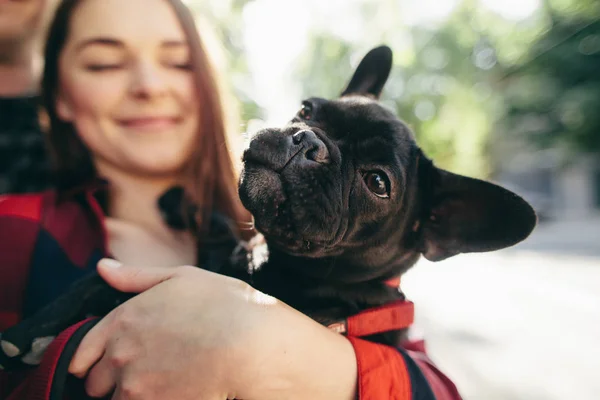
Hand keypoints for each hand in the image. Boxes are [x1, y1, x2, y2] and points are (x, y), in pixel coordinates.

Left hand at [69, 259, 356, 399]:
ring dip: (129, 395)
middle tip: (141, 373)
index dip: (91, 359)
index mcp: (123, 319)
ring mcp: (134, 385)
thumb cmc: (222, 306)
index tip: (105, 363)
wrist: (249, 345)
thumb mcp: (180, 278)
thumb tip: (102, 266)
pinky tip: (170, 392)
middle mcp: (120, 354)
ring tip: (158, 383)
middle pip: (95, 382)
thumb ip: (135, 276)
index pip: (83, 352)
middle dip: (112, 379)